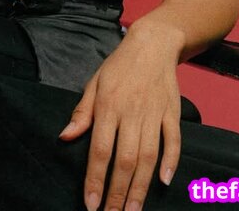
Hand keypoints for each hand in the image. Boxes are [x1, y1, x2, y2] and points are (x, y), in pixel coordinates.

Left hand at [58, 23, 182, 210]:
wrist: (153, 43)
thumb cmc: (119, 66)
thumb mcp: (94, 83)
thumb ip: (82, 112)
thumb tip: (65, 137)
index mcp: (108, 105)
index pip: (100, 149)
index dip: (95, 179)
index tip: (91, 205)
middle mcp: (131, 112)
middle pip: (125, 160)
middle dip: (118, 192)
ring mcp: (154, 113)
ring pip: (148, 156)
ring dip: (141, 187)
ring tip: (133, 210)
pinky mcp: (172, 113)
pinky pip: (173, 140)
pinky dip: (170, 161)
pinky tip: (164, 181)